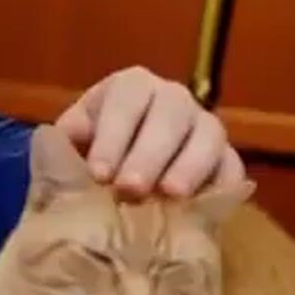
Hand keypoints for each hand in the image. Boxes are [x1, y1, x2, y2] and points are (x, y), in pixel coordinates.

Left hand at [54, 65, 245, 201]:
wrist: (118, 188)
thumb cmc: (90, 160)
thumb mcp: (70, 147)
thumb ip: (62, 145)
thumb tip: (62, 139)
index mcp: (131, 87)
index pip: (126, 98)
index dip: (113, 133)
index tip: (98, 173)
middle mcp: (172, 98)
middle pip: (170, 113)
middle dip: (149, 152)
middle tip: (129, 190)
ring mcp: (204, 127)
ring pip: (208, 135)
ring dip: (189, 165)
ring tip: (170, 196)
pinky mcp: (226, 161)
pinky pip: (232, 168)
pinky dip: (221, 185)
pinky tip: (203, 206)